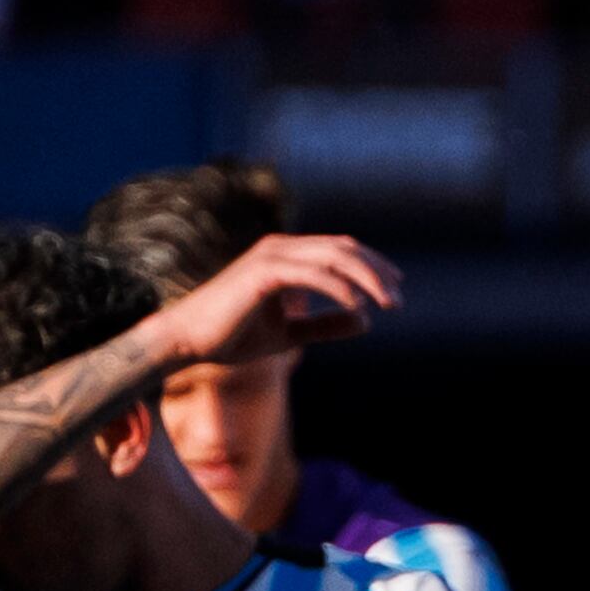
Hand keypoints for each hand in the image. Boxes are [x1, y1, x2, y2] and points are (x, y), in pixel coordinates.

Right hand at [163, 232, 400, 371]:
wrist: (190, 341)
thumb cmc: (233, 336)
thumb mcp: (291, 333)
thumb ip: (325, 325)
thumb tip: (365, 320)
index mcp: (285, 257)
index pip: (339, 250)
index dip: (372, 266)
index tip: (397, 289)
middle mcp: (279, 249)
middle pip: (342, 248)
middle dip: (377, 271)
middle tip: (399, 300)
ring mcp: (269, 258)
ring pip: (332, 257)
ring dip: (366, 278)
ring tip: (388, 304)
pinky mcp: (262, 273)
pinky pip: (311, 274)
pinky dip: (338, 288)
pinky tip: (358, 305)